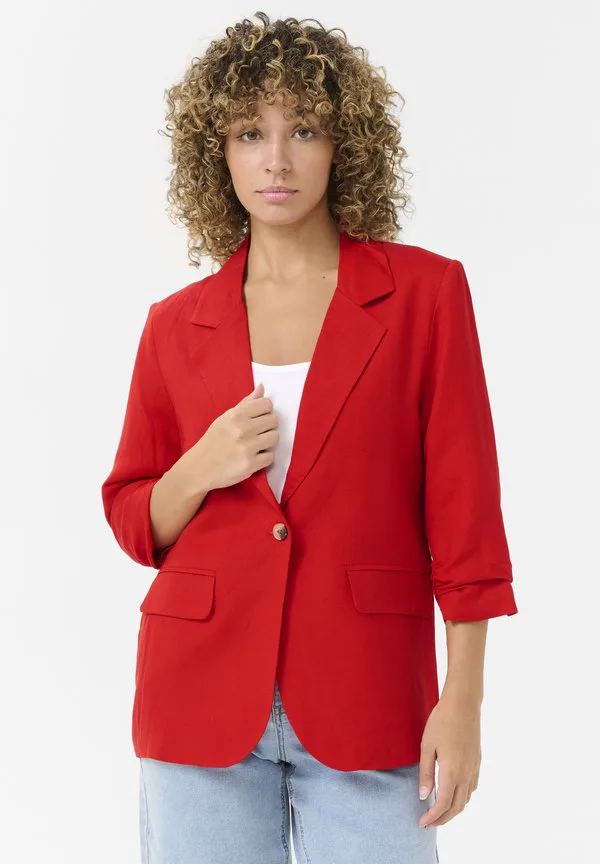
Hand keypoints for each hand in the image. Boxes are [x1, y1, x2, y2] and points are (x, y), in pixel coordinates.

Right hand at [192, 382, 278, 491]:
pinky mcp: (251, 465)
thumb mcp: (224, 418)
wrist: (199, 467)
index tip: (258, 418)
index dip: (265, 411)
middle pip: (273, 420)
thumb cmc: (213, 441)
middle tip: (257, 433)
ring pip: (275, 437)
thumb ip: (245, 404)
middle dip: (268, 426)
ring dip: (268, 441)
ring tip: (256, 444)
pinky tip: (254, 457)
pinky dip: (264, 458)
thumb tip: (262, 388)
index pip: (266, 404)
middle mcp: (242, 429)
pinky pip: (271, 457)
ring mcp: (247, 447)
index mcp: (235, 415)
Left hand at [417, 693, 480, 827]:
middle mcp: (466, 774)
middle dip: (442, 819)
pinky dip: (462, 798)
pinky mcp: (477, 761)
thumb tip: (423, 796)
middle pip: (456, 807)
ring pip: (465, 799)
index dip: (432, 817)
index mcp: (452, 771)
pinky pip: (472, 788)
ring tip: (438, 811)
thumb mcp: (427, 746)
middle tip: (428, 822)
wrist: (463, 704)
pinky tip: (453, 794)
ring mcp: (474, 768)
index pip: (443, 804)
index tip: (421, 822)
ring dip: (452, 810)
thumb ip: (425, 773)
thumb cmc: (441, 722)